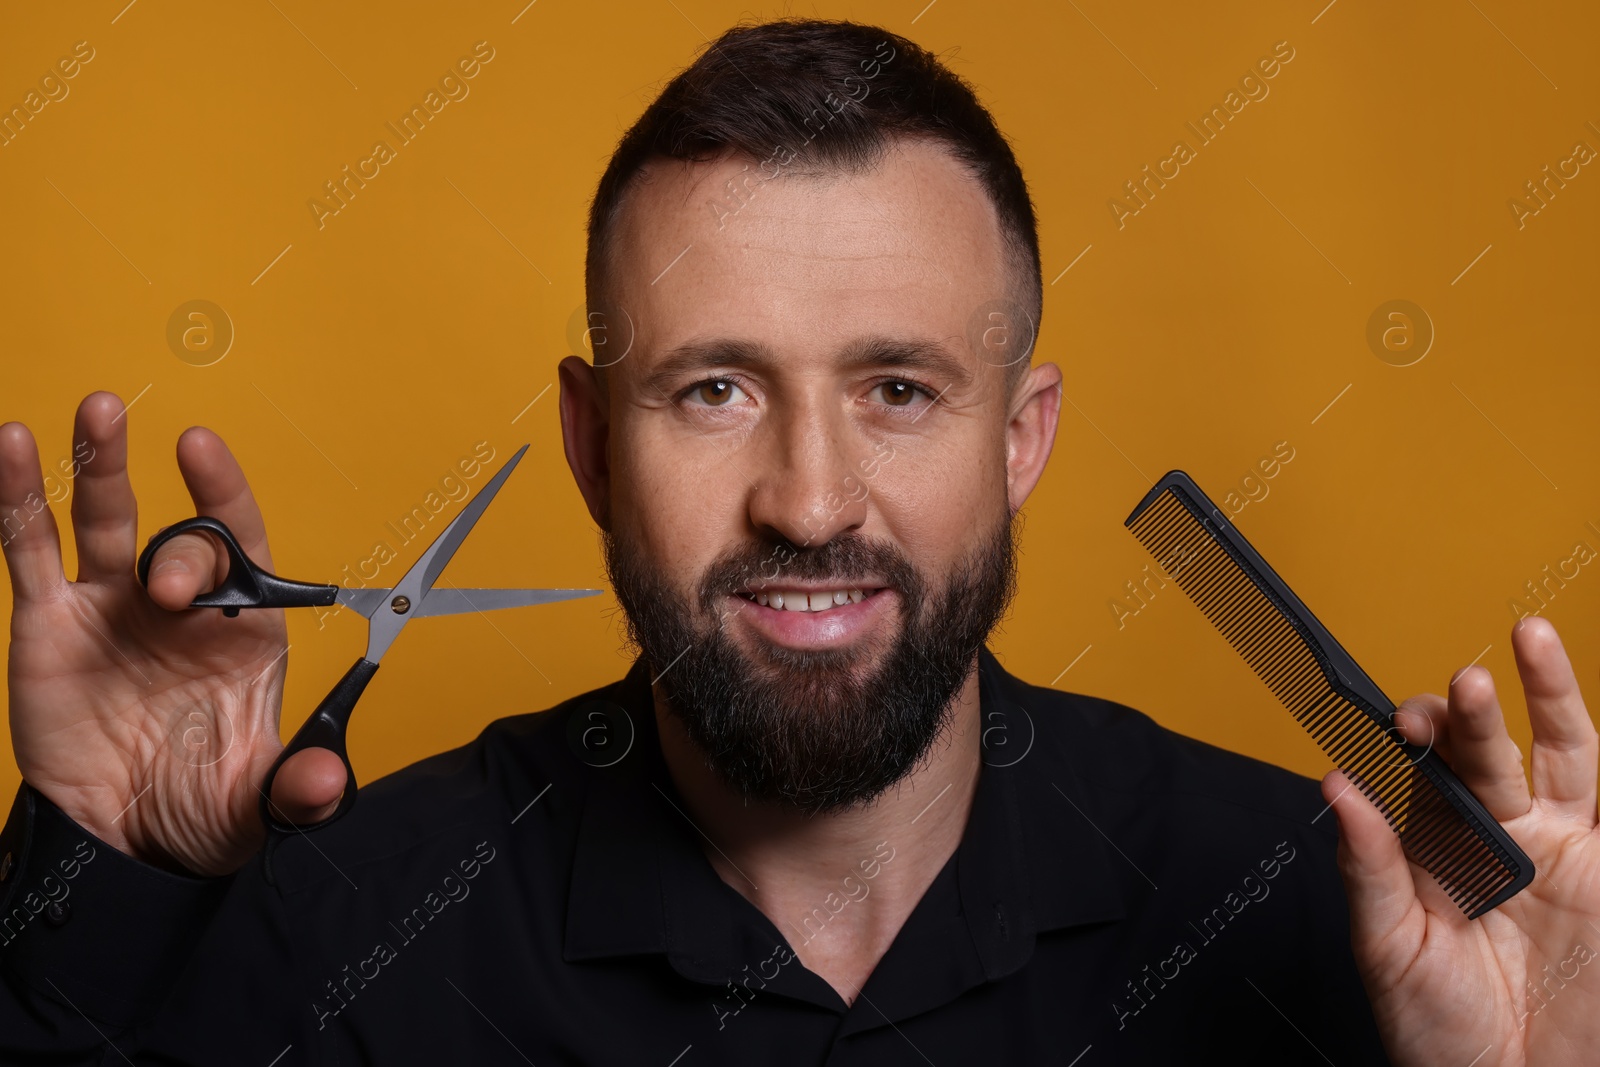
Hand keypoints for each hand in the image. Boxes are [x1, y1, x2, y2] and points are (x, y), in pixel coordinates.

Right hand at [2, 392, 345, 875]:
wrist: (125, 844)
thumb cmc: (204, 807)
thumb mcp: (259, 802)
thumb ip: (295, 787)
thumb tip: (326, 784)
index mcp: (241, 629)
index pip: (242, 546)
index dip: (224, 496)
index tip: (203, 451)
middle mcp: (179, 608)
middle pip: (182, 545)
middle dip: (180, 554)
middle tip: (169, 592)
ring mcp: (110, 609)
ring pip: (104, 518)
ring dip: (100, 462)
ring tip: (99, 409)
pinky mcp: (48, 626)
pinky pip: (29, 550)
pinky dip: (21, 499)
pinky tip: (16, 445)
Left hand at [1324, 615, 1599, 1066]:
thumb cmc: (1439, 1031)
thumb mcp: (1387, 946)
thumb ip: (1368, 865)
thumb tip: (1336, 785)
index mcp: (1429, 848)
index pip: (1417, 771)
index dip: (1409, 738)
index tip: (1398, 720)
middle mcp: (1491, 836)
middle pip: (1482, 752)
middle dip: (1467, 715)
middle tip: (1457, 690)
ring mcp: (1554, 847)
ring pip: (1552, 751)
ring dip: (1543, 696)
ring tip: (1524, 644)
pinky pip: (1596, 787)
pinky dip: (1582, 730)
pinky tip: (1560, 687)